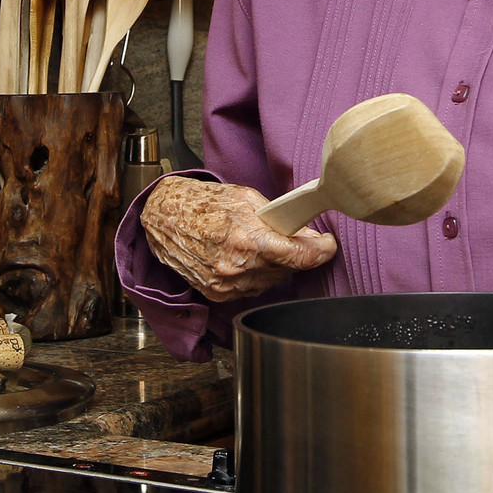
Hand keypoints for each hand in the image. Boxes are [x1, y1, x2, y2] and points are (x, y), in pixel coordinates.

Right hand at [141, 175, 337, 302]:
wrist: (164, 218)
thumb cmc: (203, 203)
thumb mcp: (246, 198)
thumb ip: (280, 219)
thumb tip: (308, 236)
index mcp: (246, 240)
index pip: (299, 257)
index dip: (320, 252)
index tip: (328, 246)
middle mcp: (236, 268)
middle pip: (287, 269)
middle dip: (295, 253)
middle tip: (293, 237)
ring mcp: (225, 285)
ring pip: (271, 281)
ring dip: (275, 266)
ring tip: (261, 244)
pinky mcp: (218, 294)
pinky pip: (251, 288)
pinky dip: (256, 275)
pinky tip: (246, 258)